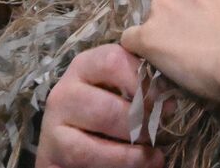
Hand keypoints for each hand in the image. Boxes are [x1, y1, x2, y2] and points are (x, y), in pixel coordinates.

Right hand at [36, 44, 165, 167]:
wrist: (76, 143)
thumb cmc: (109, 109)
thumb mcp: (122, 89)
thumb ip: (141, 84)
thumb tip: (170, 98)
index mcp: (85, 66)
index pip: (113, 61)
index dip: (143, 83)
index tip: (166, 101)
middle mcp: (64, 92)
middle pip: (106, 107)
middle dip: (139, 124)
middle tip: (159, 131)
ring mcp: (52, 124)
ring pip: (91, 143)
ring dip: (129, 151)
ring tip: (153, 155)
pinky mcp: (50, 153)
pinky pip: (85, 158)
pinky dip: (118, 164)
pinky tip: (139, 164)